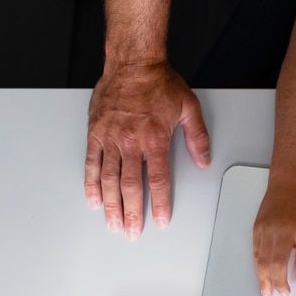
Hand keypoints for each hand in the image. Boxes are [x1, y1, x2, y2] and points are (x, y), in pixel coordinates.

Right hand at [84, 62, 210, 238]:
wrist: (133, 63)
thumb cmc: (160, 82)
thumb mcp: (189, 107)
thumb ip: (197, 136)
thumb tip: (204, 159)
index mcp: (155, 139)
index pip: (157, 179)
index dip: (159, 203)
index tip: (160, 220)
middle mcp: (131, 142)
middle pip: (130, 186)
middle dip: (132, 212)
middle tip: (132, 232)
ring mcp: (111, 138)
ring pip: (108, 179)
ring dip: (110, 205)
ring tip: (113, 223)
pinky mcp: (96, 133)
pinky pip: (91, 163)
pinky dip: (91, 184)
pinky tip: (93, 199)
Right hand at [253, 175, 295, 295]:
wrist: (291, 181)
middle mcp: (285, 230)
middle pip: (279, 265)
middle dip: (281, 284)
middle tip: (284, 292)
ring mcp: (269, 229)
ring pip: (263, 261)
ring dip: (265, 280)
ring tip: (268, 291)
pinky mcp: (258, 228)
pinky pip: (255, 252)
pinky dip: (258, 266)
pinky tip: (262, 274)